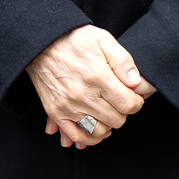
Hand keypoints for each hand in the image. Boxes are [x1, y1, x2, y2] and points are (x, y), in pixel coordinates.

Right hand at [27, 26, 151, 148]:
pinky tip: (94, 130)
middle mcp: (83, 95)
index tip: (134, 97)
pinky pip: (75, 135)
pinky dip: (87, 138)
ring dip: (108, 126)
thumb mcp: (103, 39)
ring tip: (108, 114)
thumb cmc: (74, 39)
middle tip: (120, 103)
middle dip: (123, 113)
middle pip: (116, 120)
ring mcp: (68, 106)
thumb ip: (123, 61)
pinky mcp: (56, 112)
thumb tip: (136, 82)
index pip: (128, 105)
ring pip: (99, 131)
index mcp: (98, 76)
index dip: (136, 102)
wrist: (42, 43)